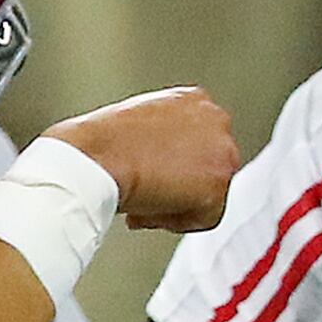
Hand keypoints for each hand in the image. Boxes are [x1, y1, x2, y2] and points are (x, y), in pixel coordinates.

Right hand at [48, 85, 237, 232]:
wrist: (99, 156)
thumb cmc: (103, 142)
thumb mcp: (137, 123)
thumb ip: (162, 137)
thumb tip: (163, 162)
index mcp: (193, 99)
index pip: (199, 141)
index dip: (174, 164)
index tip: (155, 175)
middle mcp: (215, 119)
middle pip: (208, 166)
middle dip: (182, 184)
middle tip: (151, 194)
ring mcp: (222, 150)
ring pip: (209, 192)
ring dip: (178, 204)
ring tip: (145, 204)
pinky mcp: (219, 183)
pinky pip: (205, 218)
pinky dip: (176, 222)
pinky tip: (149, 211)